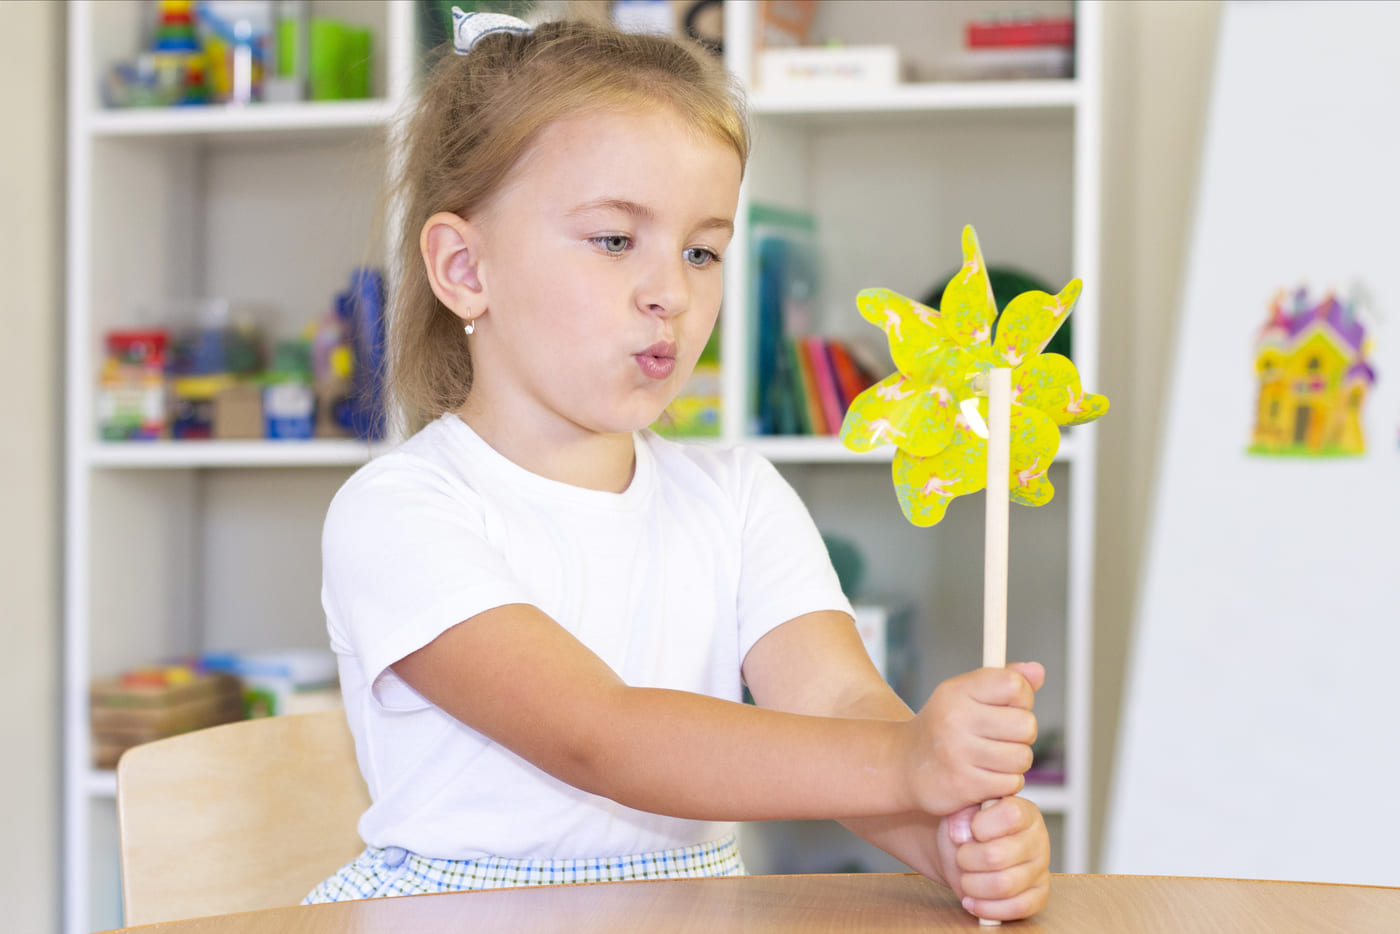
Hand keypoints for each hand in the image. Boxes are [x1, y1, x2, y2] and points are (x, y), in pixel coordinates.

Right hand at [900, 662, 1043, 815]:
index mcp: (958, 691)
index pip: (1014, 686)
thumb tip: (1038, 671)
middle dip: (1020, 734)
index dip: (1021, 698)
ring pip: (1022, 758)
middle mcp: (956, 719)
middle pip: (1026, 726)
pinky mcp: (964, 785)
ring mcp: (958, 754)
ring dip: (1013, 762)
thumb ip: (1004, 681)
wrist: (904, 765)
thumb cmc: (943, 725)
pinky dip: (1003, 783)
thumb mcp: (965, 693)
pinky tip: (983, 776)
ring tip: (990, 758)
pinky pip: (1011, 783)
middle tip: (998, 736)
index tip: (1006, 706)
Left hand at [935, 796, 1050, 921]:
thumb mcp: (959, 809)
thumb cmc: (965, 828)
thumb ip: (962, 810)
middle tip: (961, 857)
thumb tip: (963, 833)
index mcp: (1024, 811)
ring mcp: (1041, 869)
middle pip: (998, 855)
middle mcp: (1038, 839)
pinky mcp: (1039, 896)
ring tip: (965, 878)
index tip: (968, 829)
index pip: (1011, 814)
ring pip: (1004, 885)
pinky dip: (987, 908)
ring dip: (973, 885)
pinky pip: (1018, 908)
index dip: (982, 824)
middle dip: (967, 859)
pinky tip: (972, 900)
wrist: (961, 853)